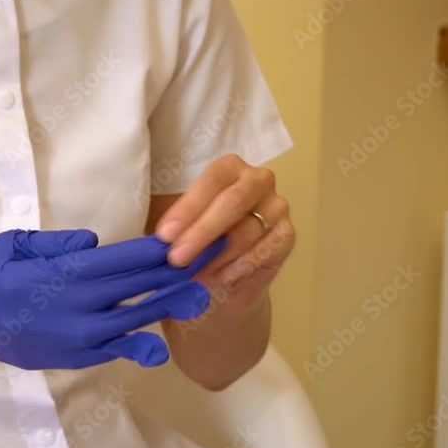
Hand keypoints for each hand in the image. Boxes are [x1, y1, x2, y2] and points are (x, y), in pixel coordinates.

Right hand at [0, 230, 224, 371]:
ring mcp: (79, 336)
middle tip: (214, 260)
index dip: (166, 248)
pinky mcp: (71, 358)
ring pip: (136, 319)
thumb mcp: (17, 243)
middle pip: (143, 286)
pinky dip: (137, 346)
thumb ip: (60, 244)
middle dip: (180, 272)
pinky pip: (112, 351)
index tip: (194, 236)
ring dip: (170, 306)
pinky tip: (159, 346)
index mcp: (69, 270)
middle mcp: (82, 305)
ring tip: (202, 297)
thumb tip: (95, 243)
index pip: (131, 258)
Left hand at [155, 154, 294, 296]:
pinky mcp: (287, 236)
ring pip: (247, 231)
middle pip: (232, 203)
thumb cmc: (201, 244)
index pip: (210, 182)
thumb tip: (160, 241)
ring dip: (217, 256)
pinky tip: (220, 278)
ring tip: (194, 274)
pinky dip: (239, 267)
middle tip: (176, 259)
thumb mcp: (183, 232)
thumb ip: (177, 230)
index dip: (187, 209)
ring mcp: (277, 207)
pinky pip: (264, 251)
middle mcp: (257, 180)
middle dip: (201, 233)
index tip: (165, 237)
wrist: (226, 278)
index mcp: (228, 169)